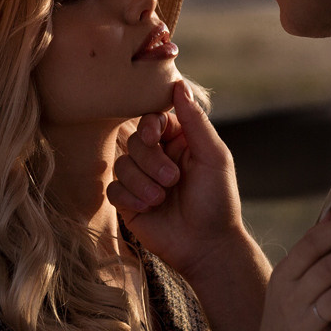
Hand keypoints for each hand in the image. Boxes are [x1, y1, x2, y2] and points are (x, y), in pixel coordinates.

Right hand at [108, 81, 245, 275]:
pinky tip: (148, 208)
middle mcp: (156, 157)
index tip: (154, 135)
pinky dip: (129, 197)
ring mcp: (140, 180)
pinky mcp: (127, 202)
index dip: (149, 125)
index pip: (152, 118)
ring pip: (121, 164)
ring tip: (162, 198)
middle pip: (133, 141)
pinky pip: (112, 189)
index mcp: (178, 141)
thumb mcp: (214, 157)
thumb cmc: (218, 200)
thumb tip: (178, 84)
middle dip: (150, 160)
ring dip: (142, 182)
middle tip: (173, 180)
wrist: (208, 246)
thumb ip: (195, 121)